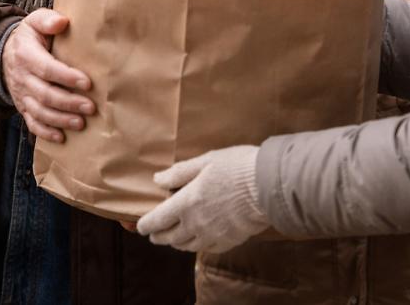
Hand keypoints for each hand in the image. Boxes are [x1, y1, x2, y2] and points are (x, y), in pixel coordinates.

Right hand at [2, 8, 94, 142]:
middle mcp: (22, 77)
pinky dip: (45, 132)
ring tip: (81, 123)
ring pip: (39, 111)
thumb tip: (62, 22)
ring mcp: (21, 95)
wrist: (3, 55)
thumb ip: (46, 20)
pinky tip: (61, 137)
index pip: (47, 68)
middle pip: (45, 94)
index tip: (87, 83)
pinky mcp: (22, 107)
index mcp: (26, 55)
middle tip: (90, 107)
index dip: (66, 77)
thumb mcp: (33, 22)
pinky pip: (31, 123)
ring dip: (60, 119)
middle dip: (68, 102)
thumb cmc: (28, 38)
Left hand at [136, 145, 266, 253]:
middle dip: (159, 236)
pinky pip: (208, 248)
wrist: (268, 186)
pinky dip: (199, 246)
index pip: (158, 220)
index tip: (140, 226)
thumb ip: (179, 173)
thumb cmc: (236, 168)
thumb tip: (158, 179)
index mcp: (186, 203)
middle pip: (170, 237)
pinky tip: (199, 241)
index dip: (146, 225)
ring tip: (173, 239)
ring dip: (177, 243)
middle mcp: (196, 223)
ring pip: (188, 246)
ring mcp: (213, 234)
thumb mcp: (205, 161)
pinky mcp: (230, 240)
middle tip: (154, 234)